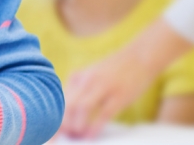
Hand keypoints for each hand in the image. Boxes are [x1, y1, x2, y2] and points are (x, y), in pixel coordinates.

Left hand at [62, 20, 192, 138]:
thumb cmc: (116, 69)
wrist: (141, 56)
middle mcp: (88, 80)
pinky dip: (94, 128)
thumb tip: (69, 115)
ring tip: (77, 136)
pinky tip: (90, 137)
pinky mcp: (119, 95)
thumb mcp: (92, 75)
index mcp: (78, 77)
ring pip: (81, 109)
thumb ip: (79, 90)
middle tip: (64, 137)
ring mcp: (103, 87)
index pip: (60, 101)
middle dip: (62, 125)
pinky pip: (102, 114)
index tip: (52, 133)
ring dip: (76, 126)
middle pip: (67, 106)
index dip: (55, 119)